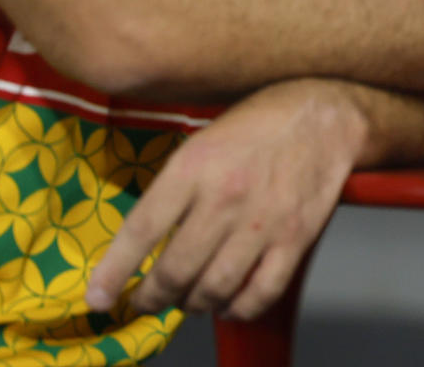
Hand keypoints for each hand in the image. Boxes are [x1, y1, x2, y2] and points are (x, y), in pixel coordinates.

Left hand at [86, 79, 366, 319]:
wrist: (324, 113)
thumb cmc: (257, 124)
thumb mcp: (202, 141)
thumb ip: (173, 189)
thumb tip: (143, 242)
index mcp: (195, 166)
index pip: (141, 231)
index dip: (114, 273)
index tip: (98, 298)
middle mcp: (226, 197)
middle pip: (174, 271)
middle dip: (151, 298)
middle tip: (145, 301)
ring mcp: (263, 221)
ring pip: (213, 289)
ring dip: (192, 305)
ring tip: (187, 300)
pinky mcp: (295, 238)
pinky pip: (260, 293)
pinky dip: (237, 309)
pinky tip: (229, 302)